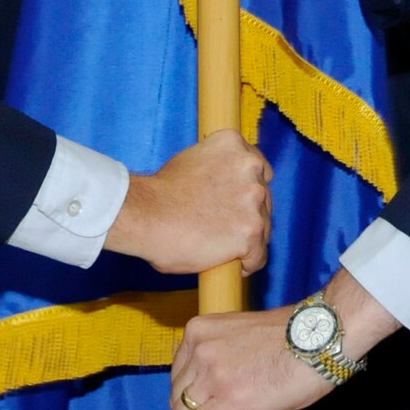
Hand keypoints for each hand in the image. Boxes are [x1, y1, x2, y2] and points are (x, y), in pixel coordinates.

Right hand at [105, 129, 271, 274]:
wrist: (145, 214)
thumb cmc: (159, 193)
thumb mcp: (191, 161)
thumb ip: (217, 170)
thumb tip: (223, 187)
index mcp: (233, 144)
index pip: (260, 169)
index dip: (247, 189)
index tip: (236, 203)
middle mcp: (250, 167)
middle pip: (264, 200)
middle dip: (248, 215)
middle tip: (225, 229)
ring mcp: (253, 200)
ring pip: (264, 229)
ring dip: (248, 240)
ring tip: (224, 250)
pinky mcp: (251, 231)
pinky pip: (259, 255)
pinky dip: (247, 263)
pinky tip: (232, 265)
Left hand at [170, 268, 399, 409]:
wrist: (315, 340)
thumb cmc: (289, 335)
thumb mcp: (239, 335)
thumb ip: (221, 353)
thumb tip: (216, 382)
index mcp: (200, 330)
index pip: (179, 368)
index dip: (184, 389)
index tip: (190, 401)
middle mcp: (200, 350)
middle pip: (178, 391)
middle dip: (185, 409)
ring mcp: (212, 375)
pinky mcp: (227, 400)